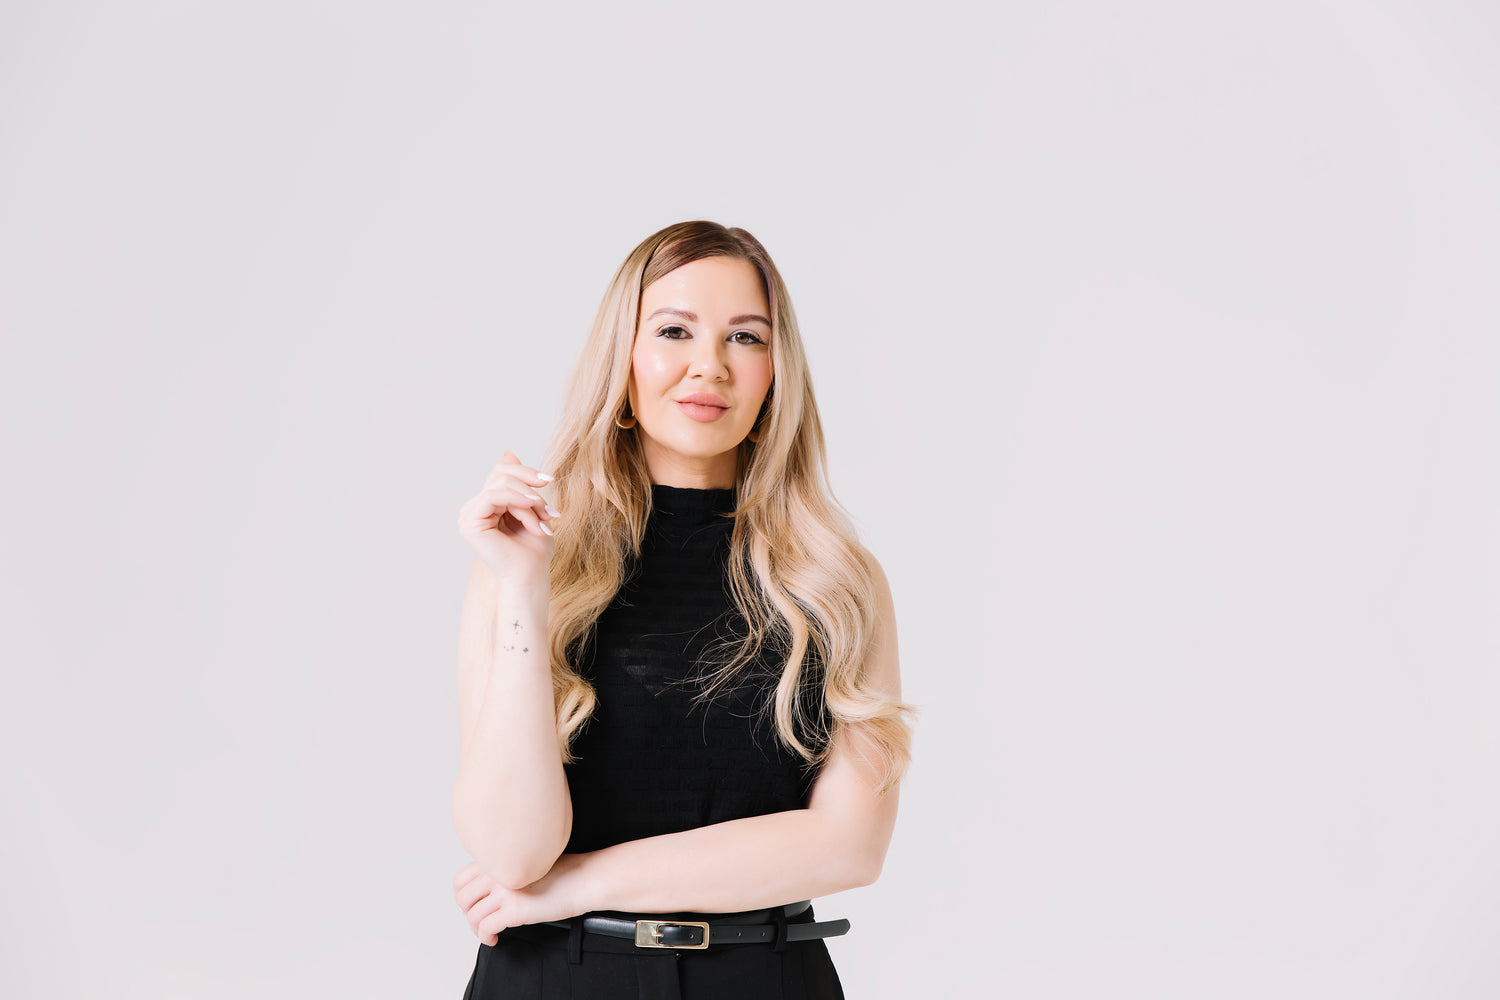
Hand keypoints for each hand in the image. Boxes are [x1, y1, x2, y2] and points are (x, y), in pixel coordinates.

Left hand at [452, 855, 591, 945]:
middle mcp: (498, 873)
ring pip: (472, 916)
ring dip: (477, 930)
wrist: (584, 879)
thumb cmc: (563, 873)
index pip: (460, 879)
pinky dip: (485, 937)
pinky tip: (495, 939)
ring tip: (488, 933)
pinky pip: (486, 927)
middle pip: (462, 899)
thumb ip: (505, 871)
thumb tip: (487, 891)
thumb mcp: (527, 864)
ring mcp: (506, 891)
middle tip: (481, 921)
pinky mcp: (516, 910)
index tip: (474, 906)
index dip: (463, 897)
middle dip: (468, 914)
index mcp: (500, 860)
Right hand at [456, 451, 558, 584]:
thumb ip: (519, 483)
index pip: (502, 473)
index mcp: (485, 505)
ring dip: (528, 500)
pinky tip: (532, 514)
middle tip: (548, 507)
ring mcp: (468, 515)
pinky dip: (517, 502)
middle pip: (500, 474)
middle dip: (529, 486)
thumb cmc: (533, 550)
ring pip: (500, 484)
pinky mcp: (469, 522)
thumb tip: (507, 453)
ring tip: (543, 519)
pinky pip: (494, 495)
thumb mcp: (531, 508)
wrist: (530, 577)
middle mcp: (473, 508)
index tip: (549, 481)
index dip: (526, 473)